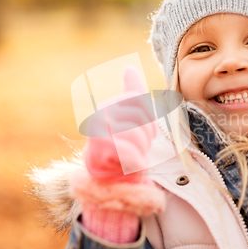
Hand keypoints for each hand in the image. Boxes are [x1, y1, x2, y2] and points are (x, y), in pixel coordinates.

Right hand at [84, 65, 156, 181]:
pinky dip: (136, 163)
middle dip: (145, 138)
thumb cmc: (122, 147)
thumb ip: (132, 94)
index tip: (143, 133)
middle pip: (142, 120)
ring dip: (141, 152)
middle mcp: (100, 115)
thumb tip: (129, 68)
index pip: (142, 103)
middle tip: (134, 149)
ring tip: (130, 157)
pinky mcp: (99, 153)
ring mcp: (97, 133)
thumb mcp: (130, 119)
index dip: (149, 121)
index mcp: (109, 105)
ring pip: (137, 137)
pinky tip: (130, 167)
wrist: (108, 180)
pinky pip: (131, 153)